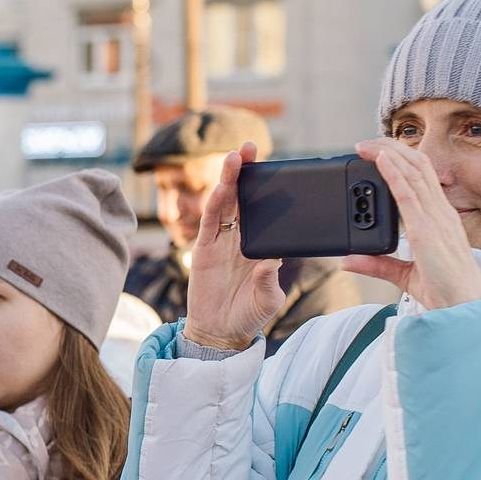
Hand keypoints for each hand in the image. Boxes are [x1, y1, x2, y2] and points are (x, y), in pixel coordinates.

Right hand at [182, 142, 284, 351]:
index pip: (266, 210)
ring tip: (235, 157)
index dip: (269, 187)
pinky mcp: (203, 250)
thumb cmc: (249, 315)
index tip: (277, 166)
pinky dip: (213, 205)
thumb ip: (269, 281)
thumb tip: (270, 262)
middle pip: (244, 198)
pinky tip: (219, 189)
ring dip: (229, 180)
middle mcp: (242, 238)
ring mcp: (222, 242)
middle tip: (251, 146)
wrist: (220, 333)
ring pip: (225, 204)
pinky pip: (209, 224)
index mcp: (262, 245)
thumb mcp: (268, 300)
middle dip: (247, 172)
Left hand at [345, 138, 480, 309]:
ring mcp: (436, 220)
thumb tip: (348, 260)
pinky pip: (409, 196)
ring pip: (413, 174)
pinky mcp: (427, 231)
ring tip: (367, 145)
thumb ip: (377, 264)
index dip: (402, 160)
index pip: (422, 178)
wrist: (463, 307)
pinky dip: (394, 175)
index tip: (380, 152)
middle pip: (417, 168)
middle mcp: (440, 213)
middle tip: (365, 142)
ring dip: (388, 155)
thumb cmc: (443, 291)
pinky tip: (380, 161)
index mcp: (438, 219)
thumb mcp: (403, 274)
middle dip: (391, 150)